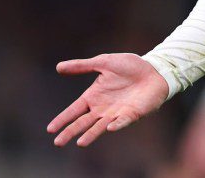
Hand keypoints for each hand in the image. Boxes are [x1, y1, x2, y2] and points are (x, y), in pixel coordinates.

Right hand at [47, 53, 169, 146]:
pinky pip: (122, 121)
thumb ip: (82, 66)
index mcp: (94, 96)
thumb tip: (58, 67)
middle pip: (83, 122)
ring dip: (91, 134)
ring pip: (100, 126)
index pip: (74, 110)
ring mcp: (117, 113)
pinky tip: (109, 126)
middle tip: (58, 142)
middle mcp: (102, 108)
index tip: (50, 129)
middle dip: (71, 132)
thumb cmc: (129, 66)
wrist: (154, 69)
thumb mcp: (103, 62)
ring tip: (80, 142)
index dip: (63, 119)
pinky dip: (116, 124)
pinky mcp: (132, 114)